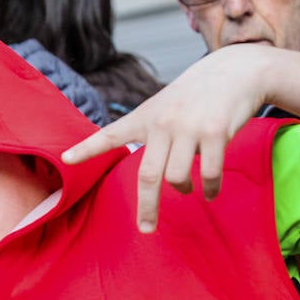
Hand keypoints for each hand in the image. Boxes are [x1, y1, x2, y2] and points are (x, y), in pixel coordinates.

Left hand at [61, 44, 271, 232]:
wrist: (233, 71)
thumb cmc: (194, 96)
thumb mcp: (163, 107)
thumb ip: (151, 135)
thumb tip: (157, 178)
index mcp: (145, 118)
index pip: (110, 135)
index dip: (86, 149)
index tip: (65, 160)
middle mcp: (162, 123)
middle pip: (148, 175)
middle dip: (147, 207)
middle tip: (146, 229)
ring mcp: (189, 128)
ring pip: (177, 177)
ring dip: (184, 191)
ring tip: (189, 191)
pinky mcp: (216, 132)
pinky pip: (210, 173)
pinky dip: (211, 189)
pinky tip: (211, 192)